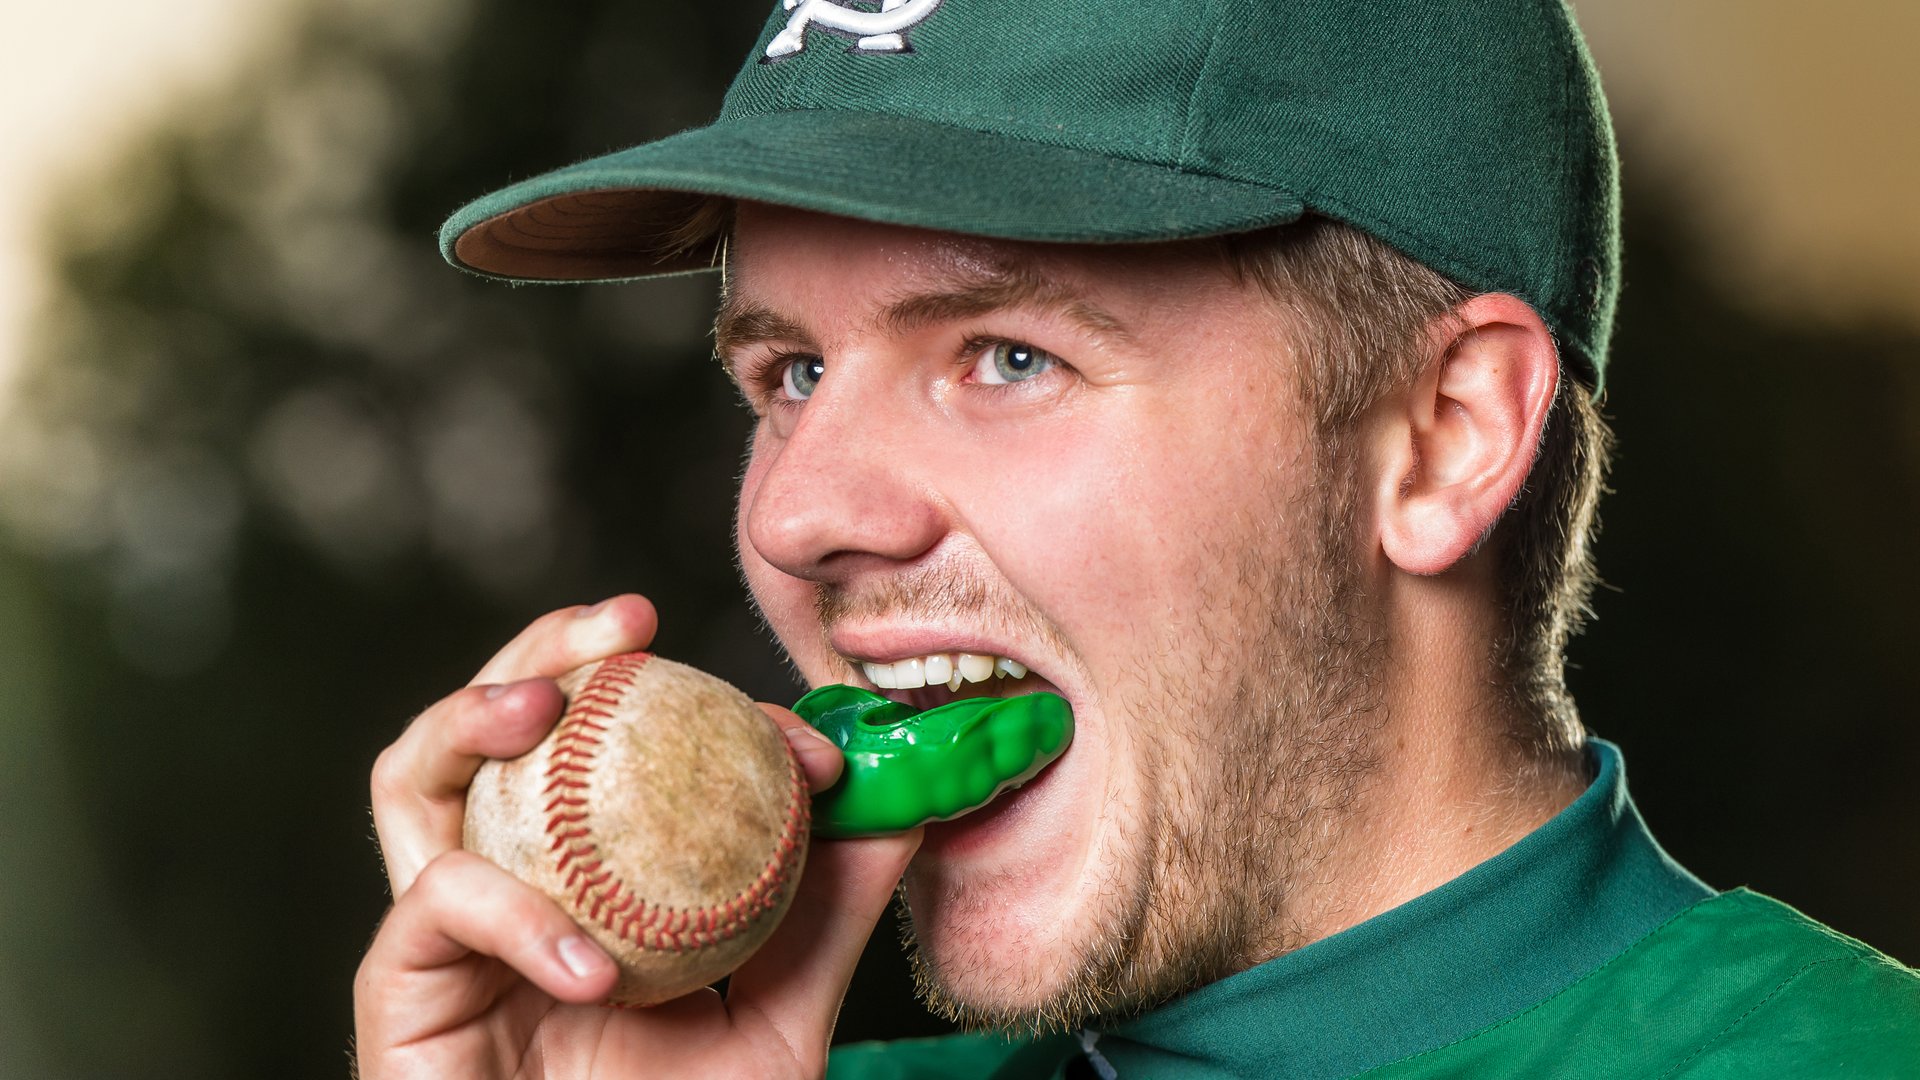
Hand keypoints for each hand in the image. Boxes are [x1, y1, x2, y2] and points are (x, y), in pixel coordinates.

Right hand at [354, 595, 920, 1078]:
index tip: (808, 734)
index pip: (621, 749)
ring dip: (470, 714)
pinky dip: (516, 915)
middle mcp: (508, 884)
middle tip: (626, 620)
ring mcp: (444, 934)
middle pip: (496, 725)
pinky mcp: (396, 989)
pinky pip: (440, 907)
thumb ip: (822, 917)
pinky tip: (593, 965)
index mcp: (588, 875)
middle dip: (548, 648)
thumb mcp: (778, 1022)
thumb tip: (900, 804)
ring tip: (543, 706)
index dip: (707, 711)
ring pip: (416, 779)